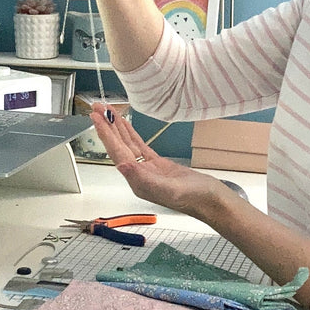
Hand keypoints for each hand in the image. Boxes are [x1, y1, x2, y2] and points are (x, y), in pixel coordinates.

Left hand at [89, 102, 220, 214]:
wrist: (213, 202)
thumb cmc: (196, 198)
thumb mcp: (170, 190)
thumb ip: (145, 179)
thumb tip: (122, 166)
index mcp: (138, 181)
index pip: (117, 153)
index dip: (106, 135)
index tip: (96, 118)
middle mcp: (139, 175)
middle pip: (118, 146)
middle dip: (106, 127)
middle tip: (96, 108)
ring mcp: (148, 169)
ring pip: (128, 144)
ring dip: (117, 128)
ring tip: (107, 111)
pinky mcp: (158, 165)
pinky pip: (140, 146)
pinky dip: (131, 134)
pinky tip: (125, 125)